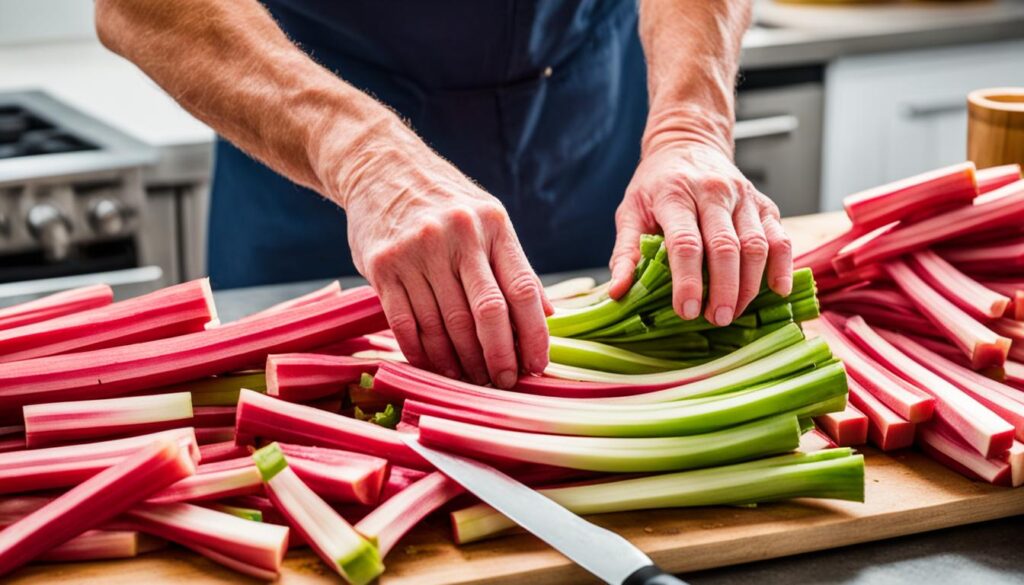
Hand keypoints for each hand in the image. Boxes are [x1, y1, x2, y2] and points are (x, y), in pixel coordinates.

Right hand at [338, 121, 550, 387]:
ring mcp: (416, 250)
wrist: (382, 168)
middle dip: (498, 358)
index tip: (537, 366)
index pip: (522, 290)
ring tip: (470, 379)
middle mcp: (457, 235)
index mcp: (493, 225)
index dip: (533, 335)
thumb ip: (516, 266)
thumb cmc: (446, 202)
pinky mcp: (382, 265)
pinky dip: (422, 352)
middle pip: (485, 313)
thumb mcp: (489, 219)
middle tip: (503, 382)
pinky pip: (405, 322)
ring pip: (444, 324)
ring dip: (459, 361)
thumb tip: (548, 314)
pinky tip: (434, 365)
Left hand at [608, 142, 791, 324]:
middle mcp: (713, 192)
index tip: (685, 311)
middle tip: (716, 319)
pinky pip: (779, 237)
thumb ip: (625, 253)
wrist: (688, 143)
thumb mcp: (630, 211)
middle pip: (725, 246)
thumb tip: (618, 293)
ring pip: (756, 245)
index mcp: (675, 194)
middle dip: (723, 288)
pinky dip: (782, 266)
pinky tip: (776, 290)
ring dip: (749, 285)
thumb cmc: (655, 185)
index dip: (687, 280)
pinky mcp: (764, 204)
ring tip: (734, 312)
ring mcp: (743, 197)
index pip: (685, 242)